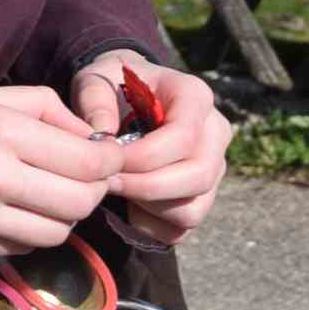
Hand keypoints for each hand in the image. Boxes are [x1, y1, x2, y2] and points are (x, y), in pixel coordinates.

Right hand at [0, 81, 115, 258]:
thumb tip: (88, 133)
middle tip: (84, 177)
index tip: (106, 155)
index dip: (109, 161)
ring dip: (64, 216)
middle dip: (94, 191)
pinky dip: (29, 232)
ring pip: (55, 233)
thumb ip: (38, 107)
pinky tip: (15, 211)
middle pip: (80, 203)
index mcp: (0, 130)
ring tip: (49, 195)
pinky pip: (19, 248)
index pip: (89, 162)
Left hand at [69, 51, 232, 244]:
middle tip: (108, 181)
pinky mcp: (202, 197)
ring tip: (117, 186)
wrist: (124, 98)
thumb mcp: (95, 80)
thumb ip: (94, 102)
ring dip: (147, 207)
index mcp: (194, 96)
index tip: (108, 162)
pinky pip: (181, 229)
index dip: (143, 157)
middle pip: (197, 177)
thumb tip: (103, 140)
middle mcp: (215, 132)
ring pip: (192, 209)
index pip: (183, 137)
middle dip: (147, 187)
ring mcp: (214, 168)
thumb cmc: (112, 87)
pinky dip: (150, 224)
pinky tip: (128, 201)